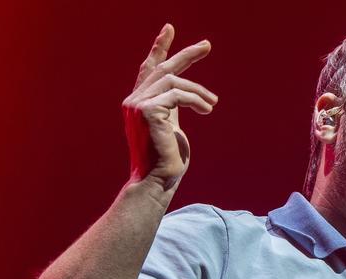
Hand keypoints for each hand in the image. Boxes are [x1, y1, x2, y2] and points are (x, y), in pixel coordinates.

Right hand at [122, 24, 216, 191]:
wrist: (158, 182)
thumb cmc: (168, 161)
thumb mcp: (172, 127)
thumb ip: (173, 107)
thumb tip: (187, 93)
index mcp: (139, 103)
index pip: (148, 69)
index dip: (159, 49)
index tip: (170, 29)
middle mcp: (133, 101)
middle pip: (162, 69)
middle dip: (186, 55)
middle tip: (207, 45)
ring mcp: (136, 105)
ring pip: (173, 82)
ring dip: (198, 91)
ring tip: (212, 104)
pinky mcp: (146, 111)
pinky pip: (178, 95)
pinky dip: (196, 100)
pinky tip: (207, 110)